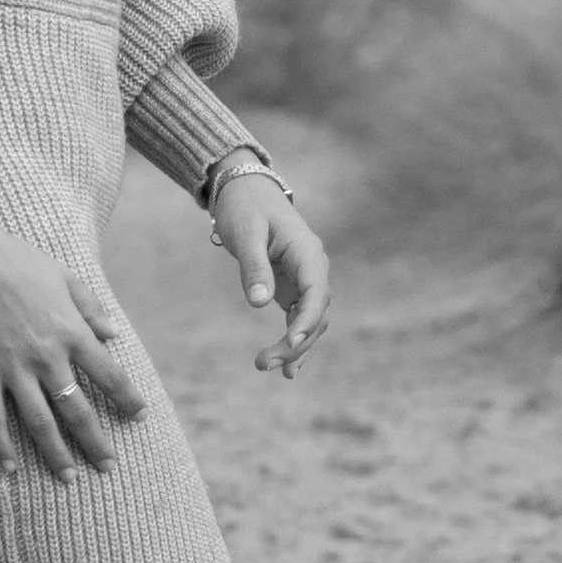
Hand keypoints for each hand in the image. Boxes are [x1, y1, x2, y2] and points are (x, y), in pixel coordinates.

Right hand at [0, 209, 148, 479]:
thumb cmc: (17, 259)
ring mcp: (12, 367)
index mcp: (72, 331)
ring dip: (56, 454)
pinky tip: (10, 468)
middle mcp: (46, 356)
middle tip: (109, 468)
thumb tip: (113, 335)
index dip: (127, 399)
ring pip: (39, 422)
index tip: (139, 417)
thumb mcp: (64, 276)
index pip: (110, 375)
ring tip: (69, 479)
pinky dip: (0, 445)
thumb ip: (90, 307)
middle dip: (95, 442)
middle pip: (77, 410)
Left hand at [211, 173, 330, 376]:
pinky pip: (300, 319)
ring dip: (293, 347)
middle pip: (316, 313)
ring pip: (311, 321)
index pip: (317, 292)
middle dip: (294, 343)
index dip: (307, 321)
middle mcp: (313, 267)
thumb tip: (259, 303)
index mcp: (307, 252)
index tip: (290, 344)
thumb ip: (254, 267)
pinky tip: (287, 371)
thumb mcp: (245, 234)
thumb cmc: (244, 207)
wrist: (245, 190)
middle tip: (262, 363)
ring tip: (264, 366)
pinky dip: (294, 343)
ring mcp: (305, 279)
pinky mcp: (293, 287)